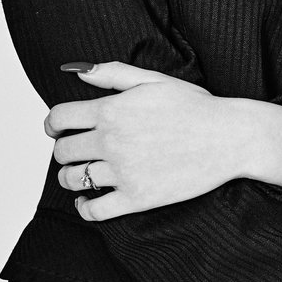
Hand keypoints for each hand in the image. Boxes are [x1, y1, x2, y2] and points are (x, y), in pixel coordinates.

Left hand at [46, 60, 243, 220]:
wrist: (229, 137)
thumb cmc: (195, 106)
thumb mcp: (153, 80)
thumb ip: (112, 73)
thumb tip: (76, 71)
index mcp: (112, 110)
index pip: (59, 117)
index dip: (52, 123)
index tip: (56, 128)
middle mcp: (112, 141)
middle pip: (62, 150)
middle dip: (63, 149)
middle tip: (74, 150)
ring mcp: (123, 172)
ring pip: (73, 180)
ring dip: (70, 177)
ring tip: (80, 173)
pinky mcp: (137, 198)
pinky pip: (94, 210)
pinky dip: (84, 207)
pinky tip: (87, 200)